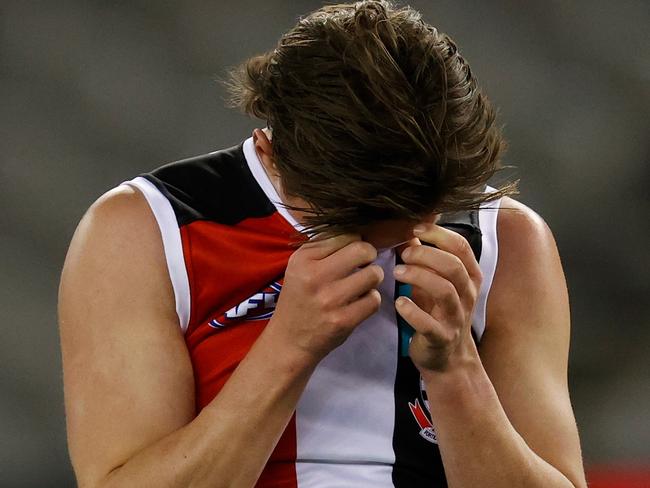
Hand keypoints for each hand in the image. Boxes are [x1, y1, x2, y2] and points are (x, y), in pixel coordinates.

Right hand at [268, 234, 383, 363]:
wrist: (288, 341)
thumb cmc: (298, 299)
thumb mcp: (299, 267)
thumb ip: (324, 248)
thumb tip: (358, 233)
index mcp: (303, 259)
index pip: (345, 235)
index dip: (354, 243)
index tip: (351, 254)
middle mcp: (315, 276)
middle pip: (363, 250)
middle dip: (369, 256)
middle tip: (364, 265)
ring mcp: (330, 299)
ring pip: (374, 274)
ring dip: (372, 279)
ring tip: (362, 285)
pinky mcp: (343, 320)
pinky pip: (374, 300)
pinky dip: (371, 300)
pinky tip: (359, 303)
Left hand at [394, 224, 481, 373]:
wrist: (446, 358)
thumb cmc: (438, 312)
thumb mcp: (436, 282)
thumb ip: (426, 258)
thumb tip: (408, 231)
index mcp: (469, 277)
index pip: (460, 247)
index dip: (438, 234)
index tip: (416, 229)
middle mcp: (467, 295)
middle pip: (453, 266)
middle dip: (426, 255)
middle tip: (404, 254)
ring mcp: (456, 318)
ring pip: (444, 291)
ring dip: (419, 277)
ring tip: (397, 272)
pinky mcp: (441, 338)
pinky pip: (429, 324)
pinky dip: (412, 312)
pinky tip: (399, 303)